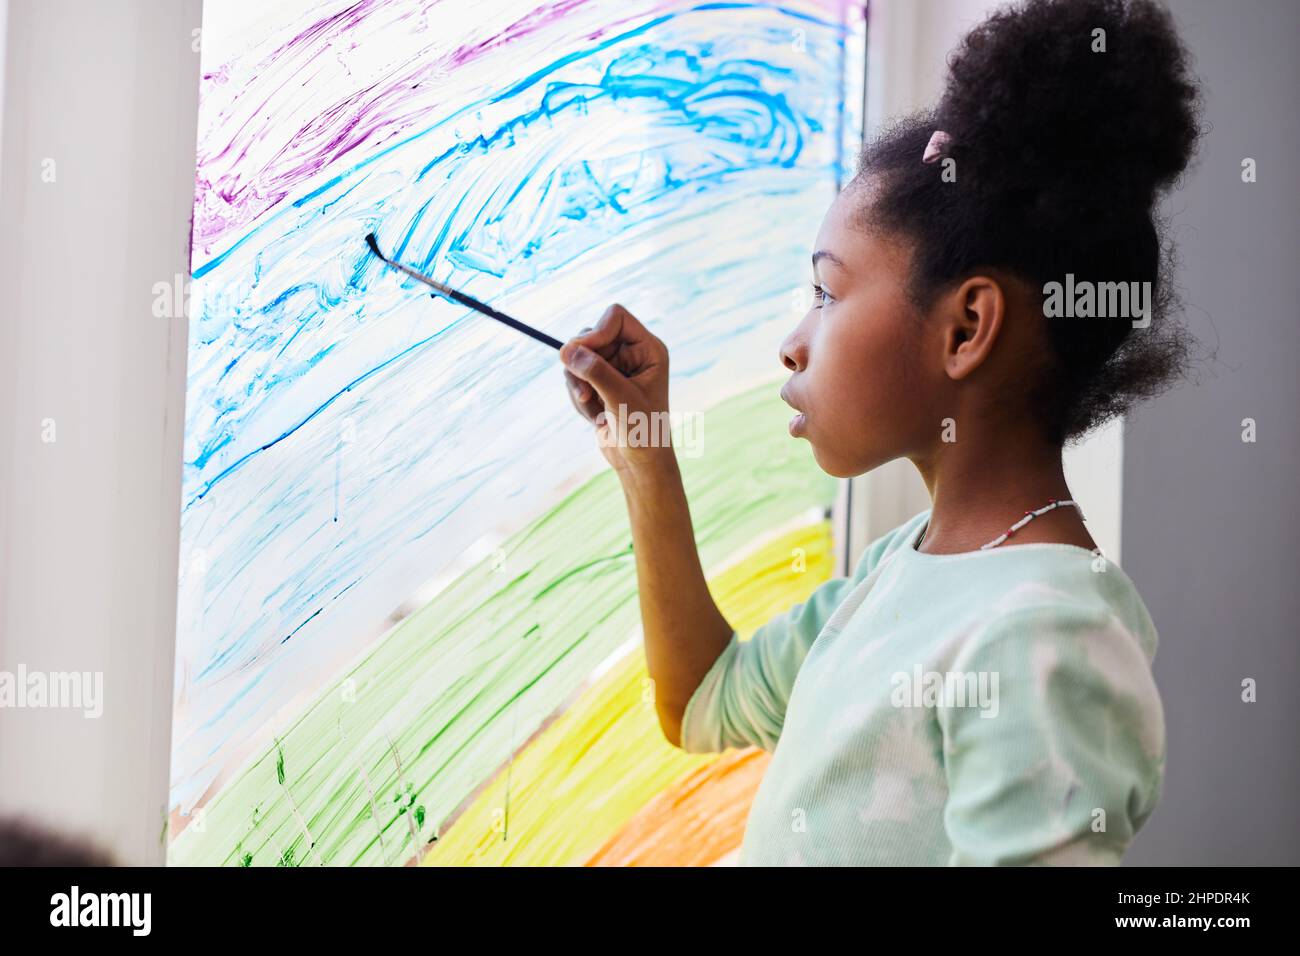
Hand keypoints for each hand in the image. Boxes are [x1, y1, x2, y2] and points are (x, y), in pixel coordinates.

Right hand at [560, 304, 670, 475]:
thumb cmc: (642, 431)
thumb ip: (595, 372)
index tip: (579, 353)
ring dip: (578, 384)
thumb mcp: (620, 399)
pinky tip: (594, 416)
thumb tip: (565, 350)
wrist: (639, 462)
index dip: (595, 332)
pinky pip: (574, 375)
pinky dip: (577, 396)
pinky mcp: (599, 382)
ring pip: (578, 356)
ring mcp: (614, 367)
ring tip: (592, 409)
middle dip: (582, 365)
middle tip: (585, 392)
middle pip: (591, 335)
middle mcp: (632, 353)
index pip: (615, 318)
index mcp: (648, 349)